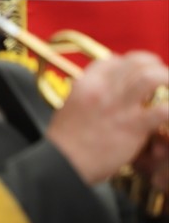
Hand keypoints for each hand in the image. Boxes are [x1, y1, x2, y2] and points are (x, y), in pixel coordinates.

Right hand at [47, 52, 168, 184]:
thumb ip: (89, 98)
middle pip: (136, 62)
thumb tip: (103, 99)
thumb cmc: (66, 142)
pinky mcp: (133, 126)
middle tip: (162, 77)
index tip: (136, 72)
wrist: (63, 162)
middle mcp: (103, 89)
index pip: (113, 60)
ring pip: (151, 77)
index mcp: (86, 83)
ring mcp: (119, 106)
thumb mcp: (71, 108)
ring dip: (166, 79)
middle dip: (154, 66)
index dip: (129, 62)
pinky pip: (162, 109)